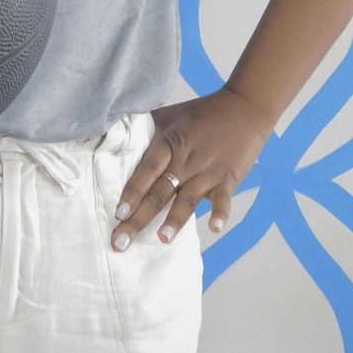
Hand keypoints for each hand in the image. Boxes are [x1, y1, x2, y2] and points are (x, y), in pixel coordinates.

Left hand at [111, 87, 269, 251]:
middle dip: (139, 219)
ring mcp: (207, 170)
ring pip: (187, 199)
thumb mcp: (167, 115)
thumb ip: (142, 128)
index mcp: (168, 142)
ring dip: (175, 220)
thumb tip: (109, 139)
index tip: (118, 213)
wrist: (242, 109)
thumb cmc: (199, 114)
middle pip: (159, 191)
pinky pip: (223, 199)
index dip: (132, 192)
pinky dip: (220, 213)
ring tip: (162, 239)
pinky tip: (214, 229)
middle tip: (122, 242)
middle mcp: (185, 159)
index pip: (146, 170)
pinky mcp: (228, 179)